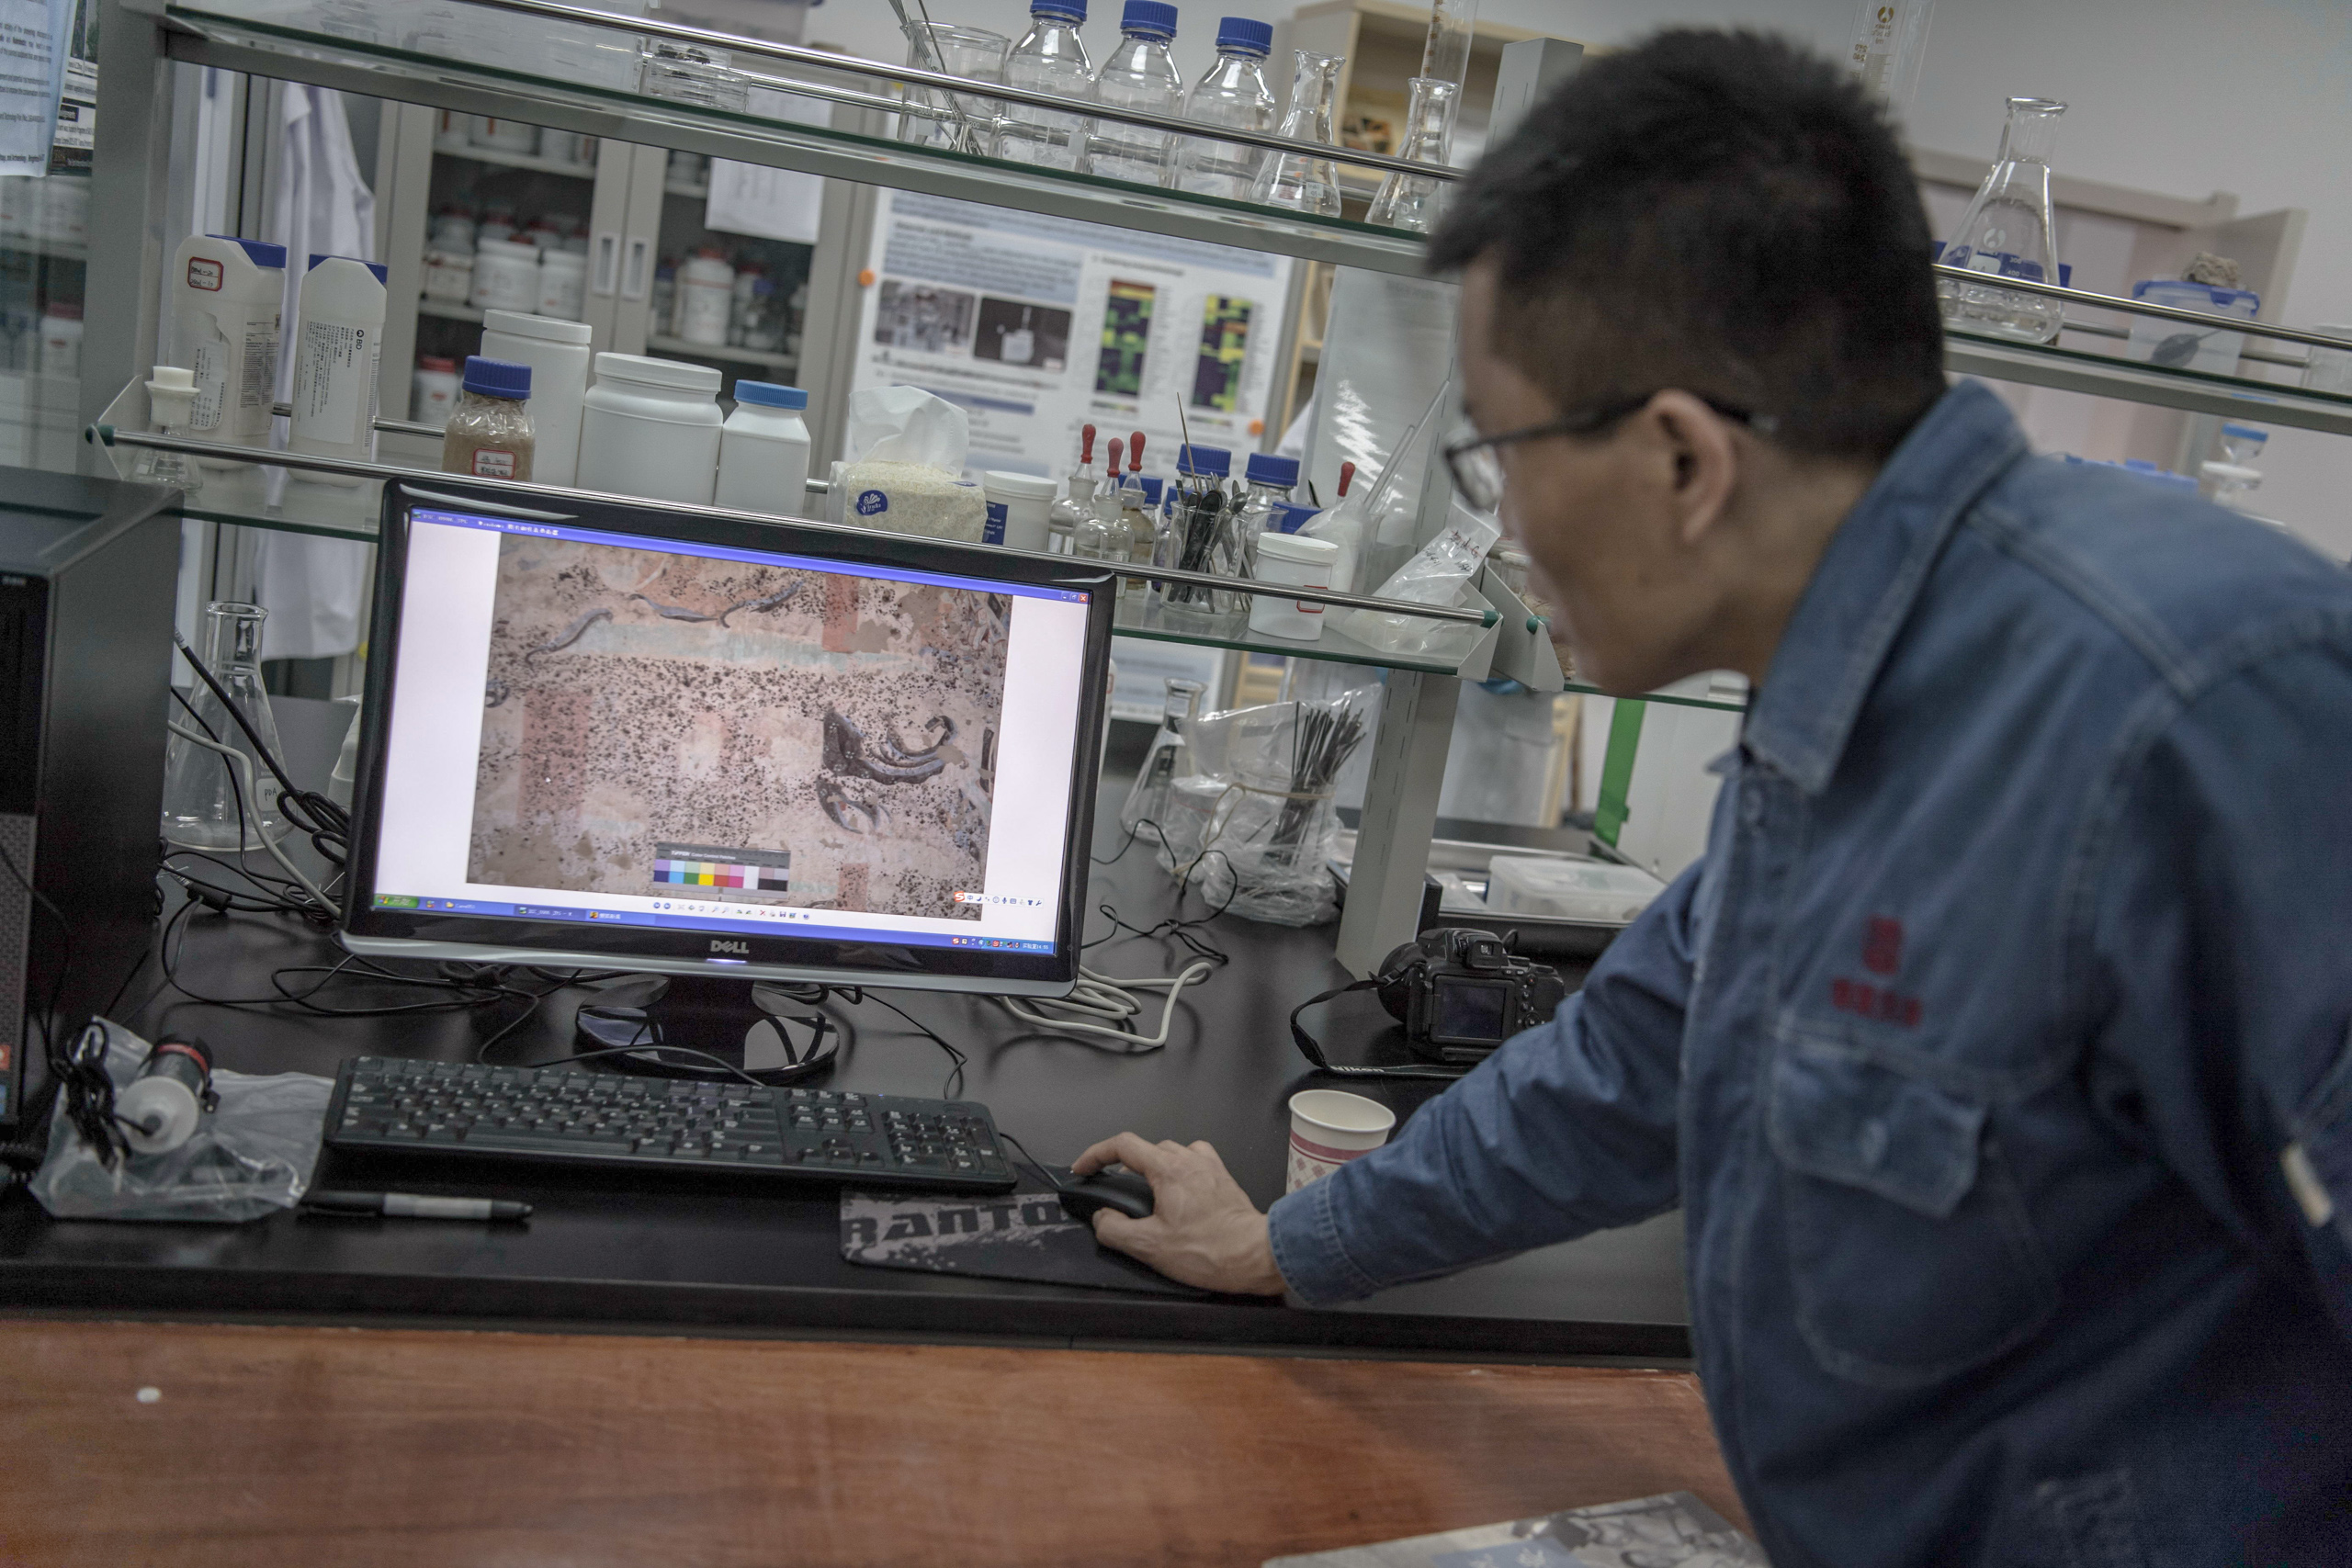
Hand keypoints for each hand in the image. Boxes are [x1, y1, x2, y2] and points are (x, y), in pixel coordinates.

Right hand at [1071, 1132, 1286, 1295]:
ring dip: (1152, 1167)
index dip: (1095, 1154)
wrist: (1254, 1255)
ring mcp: (1209, 1165)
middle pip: (1146, 1148)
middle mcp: (1189, 1159)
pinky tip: (1179, 1191)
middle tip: (1114, 1190)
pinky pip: (1194, 1160)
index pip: (1122, 1145)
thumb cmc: (1209, 1251)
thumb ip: (1115, 1229)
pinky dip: (1179, 1169)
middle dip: (1123, 1166)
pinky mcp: (1223, 1177)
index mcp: (1168, 1169)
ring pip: (1171, 1152)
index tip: (1083, 1168)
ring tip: (1146, 1193)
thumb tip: (1102, 1218)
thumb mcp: (1149, 1246)